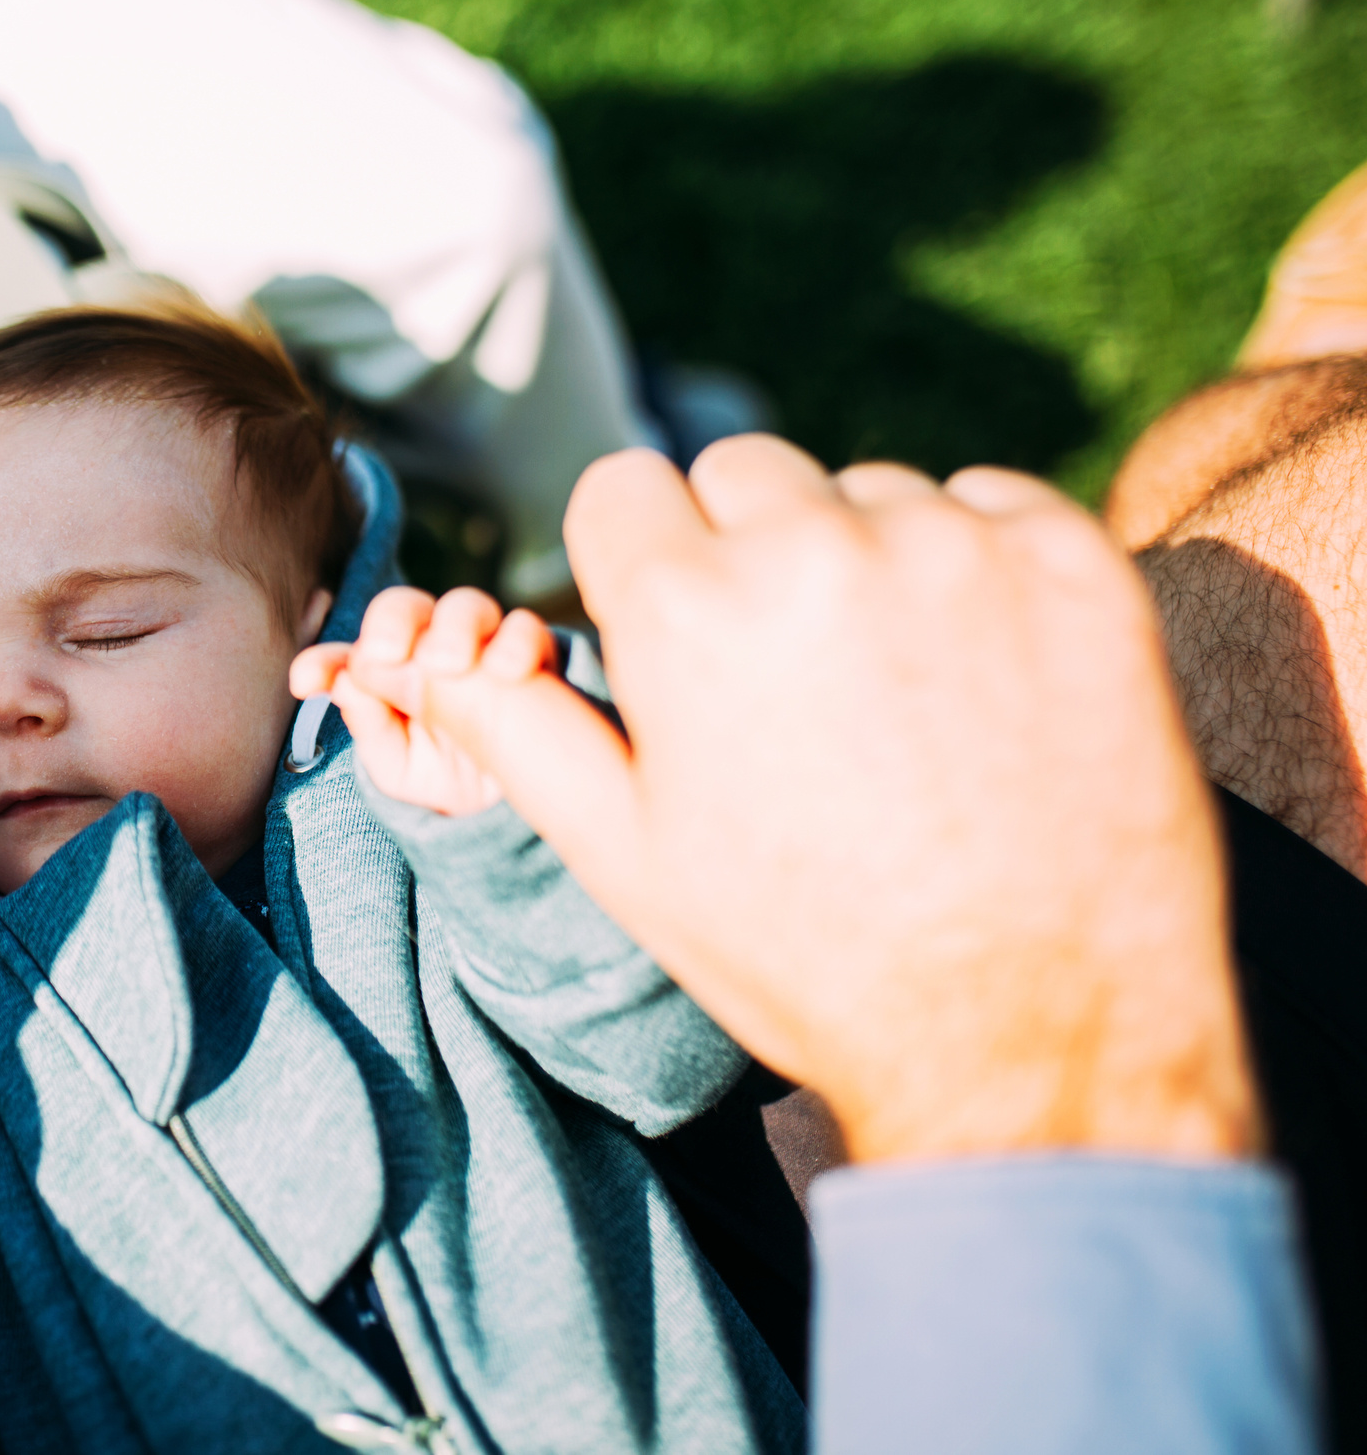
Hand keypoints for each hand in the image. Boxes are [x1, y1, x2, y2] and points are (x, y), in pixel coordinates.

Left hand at [291, 586, 518, 817]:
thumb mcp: (396, 764)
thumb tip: (349, 683)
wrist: (505, 799)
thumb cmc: (438, 771)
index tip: (307, 683)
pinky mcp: (529, 653)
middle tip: (386, 654)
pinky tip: (504, 673)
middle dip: (389, 623)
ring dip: (453, 629)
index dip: (323, 663)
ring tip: (448, 665)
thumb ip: (371, 724)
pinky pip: (526, 630)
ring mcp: (479, 643)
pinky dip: (515, 644)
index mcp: (383, 672)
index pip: (345, 656)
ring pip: (466, 606)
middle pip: (403, 607)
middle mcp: (427, 646)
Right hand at [339, 435, 1257, 1165]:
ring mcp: (953, 547)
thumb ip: (522, 733)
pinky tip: (984, 682)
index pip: (626, 490)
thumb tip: (433, 663)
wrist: (1034, 1029)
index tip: (682, 635)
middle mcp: (812, 548)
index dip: (643, 565)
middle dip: (749, 551)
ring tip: (900, 700)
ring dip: (869, 561)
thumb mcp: (630, 857)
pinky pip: (993, 508)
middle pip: (745, 473)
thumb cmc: (809, 954)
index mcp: (682, 608)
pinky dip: (982, 570)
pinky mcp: (1071, 563)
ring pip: (870, 493)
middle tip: (794, 680)